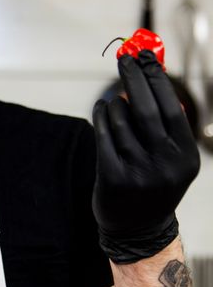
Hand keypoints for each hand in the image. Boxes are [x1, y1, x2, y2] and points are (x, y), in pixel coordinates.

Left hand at [92, 50, 199, 262]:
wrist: (138, 230)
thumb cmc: (155, 182)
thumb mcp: (172, 159)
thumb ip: (165, 125)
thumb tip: (147, 79)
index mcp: (186, 156)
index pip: (171, 107)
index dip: (157, 78)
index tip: (146, 56)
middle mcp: (166, 164)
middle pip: (146, 109)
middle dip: (134, 78)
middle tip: (125, 58)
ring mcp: (139, 172)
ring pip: (121, 121)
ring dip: (115, 102)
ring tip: (114, 98)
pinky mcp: (114, 177)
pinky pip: (104, 136)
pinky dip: (101, 116)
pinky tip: (101, 108)